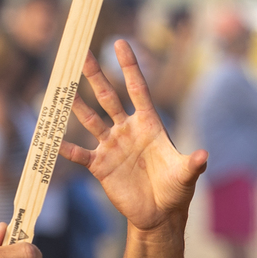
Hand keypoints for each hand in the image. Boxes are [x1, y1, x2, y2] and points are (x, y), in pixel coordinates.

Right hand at [59, 41, 207, 231]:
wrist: (159, 214)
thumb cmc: (176, 190)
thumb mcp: (185, 176)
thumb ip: (191, 165)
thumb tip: (203, 156)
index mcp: (149, 124)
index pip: (138, 89)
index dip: (129, 67)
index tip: (120, 43)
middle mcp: (127, 130)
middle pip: (108, 97)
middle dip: (95, 75)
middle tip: (82, 53)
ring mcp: (112, 146)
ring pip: (90, 120)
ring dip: (76, 105)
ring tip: (62, 88)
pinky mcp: (100, 166)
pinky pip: (80, 154)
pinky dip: (67, 148)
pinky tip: (53, 139)